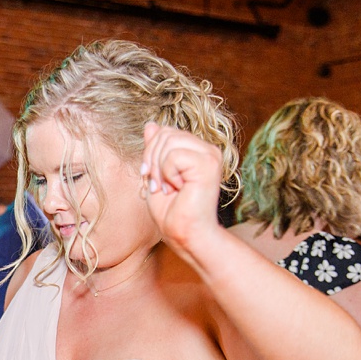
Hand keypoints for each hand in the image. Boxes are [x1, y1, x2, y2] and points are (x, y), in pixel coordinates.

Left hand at [139, 122, 229, 253]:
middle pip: (164, 133)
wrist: (185, 234)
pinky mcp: (208, 164)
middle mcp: (207, 149)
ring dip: (159, 168)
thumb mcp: (156, 174)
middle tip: (158, 185)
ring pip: (168, 141)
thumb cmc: (173, 211)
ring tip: (167, 188)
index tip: (152, 178)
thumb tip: (151, 125)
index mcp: (197, 150)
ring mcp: (210, 155)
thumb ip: (156, 149)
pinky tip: (177, 189)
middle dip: (152, 159)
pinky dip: (167, 174)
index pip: (165, 132)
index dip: (151, 152)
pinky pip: (173, 155)